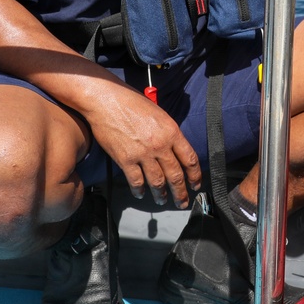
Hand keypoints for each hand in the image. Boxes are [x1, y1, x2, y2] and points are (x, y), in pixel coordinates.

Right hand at [83, 82, 202, 208]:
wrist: (108, 101)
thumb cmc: (133, 103)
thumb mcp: (160, 114)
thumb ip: (169, 133)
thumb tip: (175, 149)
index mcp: (172, 132)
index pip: (190, 159)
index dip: (195, 175)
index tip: (195, 184)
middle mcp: (160, 145)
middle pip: (175, 175)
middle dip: (181, 192)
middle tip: (182, 202)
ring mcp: (143, 154)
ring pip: (157, 182)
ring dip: (161, 194)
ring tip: (163, 200)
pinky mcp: (125, 160)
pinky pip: (136, 181)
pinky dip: (139, 190)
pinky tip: (141, 193)